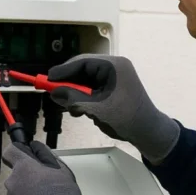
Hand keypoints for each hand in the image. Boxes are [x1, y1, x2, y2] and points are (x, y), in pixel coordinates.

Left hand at [2, 141, 82, 194]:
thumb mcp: (62, 171)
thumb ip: (47, 156)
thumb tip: (38, 149)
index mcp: (24, 168)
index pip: (10, 152)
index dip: (16, 152)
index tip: (22, 155)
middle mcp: (12, 183)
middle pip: (16, 176)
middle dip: (28, 179)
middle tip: (46, 187)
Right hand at [47, 54, 178, 163]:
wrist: (148, 132)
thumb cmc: (125, 117)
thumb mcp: (95, 107)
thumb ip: (73, 97)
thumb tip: (54, 92)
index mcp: (114, 66)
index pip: (82, 62)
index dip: (63, 70)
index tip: (47, 78)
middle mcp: (115, 67)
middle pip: (84, 70)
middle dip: (69, 83)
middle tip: (53, 91)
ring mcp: (115, 77)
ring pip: (87, 80)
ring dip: (76, 93)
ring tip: (69, 106)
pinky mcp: (114, 88)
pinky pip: (94, 88)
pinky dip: (84, 98)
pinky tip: (80, 110)